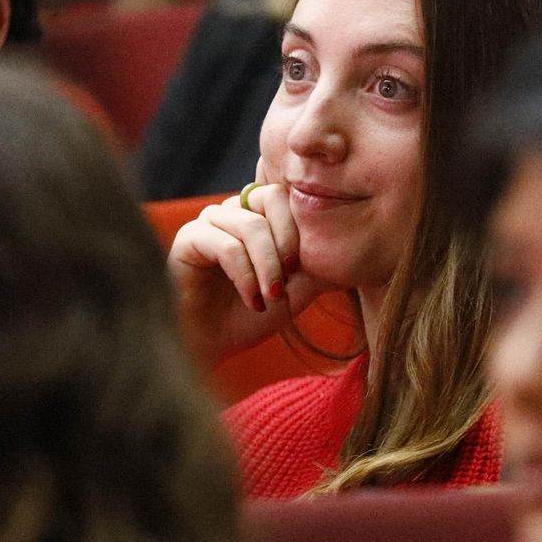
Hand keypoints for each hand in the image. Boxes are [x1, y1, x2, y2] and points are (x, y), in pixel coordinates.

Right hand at [168, 160, 331, 364]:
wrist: (214, 346)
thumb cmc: (253, 315)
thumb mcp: (297, 288)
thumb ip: (320, 263)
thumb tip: (353, 245)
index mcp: (258, 214)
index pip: (287, 195)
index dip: (299, 228)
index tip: (301, 268)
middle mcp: (233, 211)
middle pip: (270, 198)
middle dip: (288, 241)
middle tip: (290, 278)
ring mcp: (208, 223)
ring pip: (251, 226)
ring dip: (268, 266)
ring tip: (272, 297)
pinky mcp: (188, 240)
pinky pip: (226, 246)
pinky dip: (246, 277)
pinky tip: (253, 302)